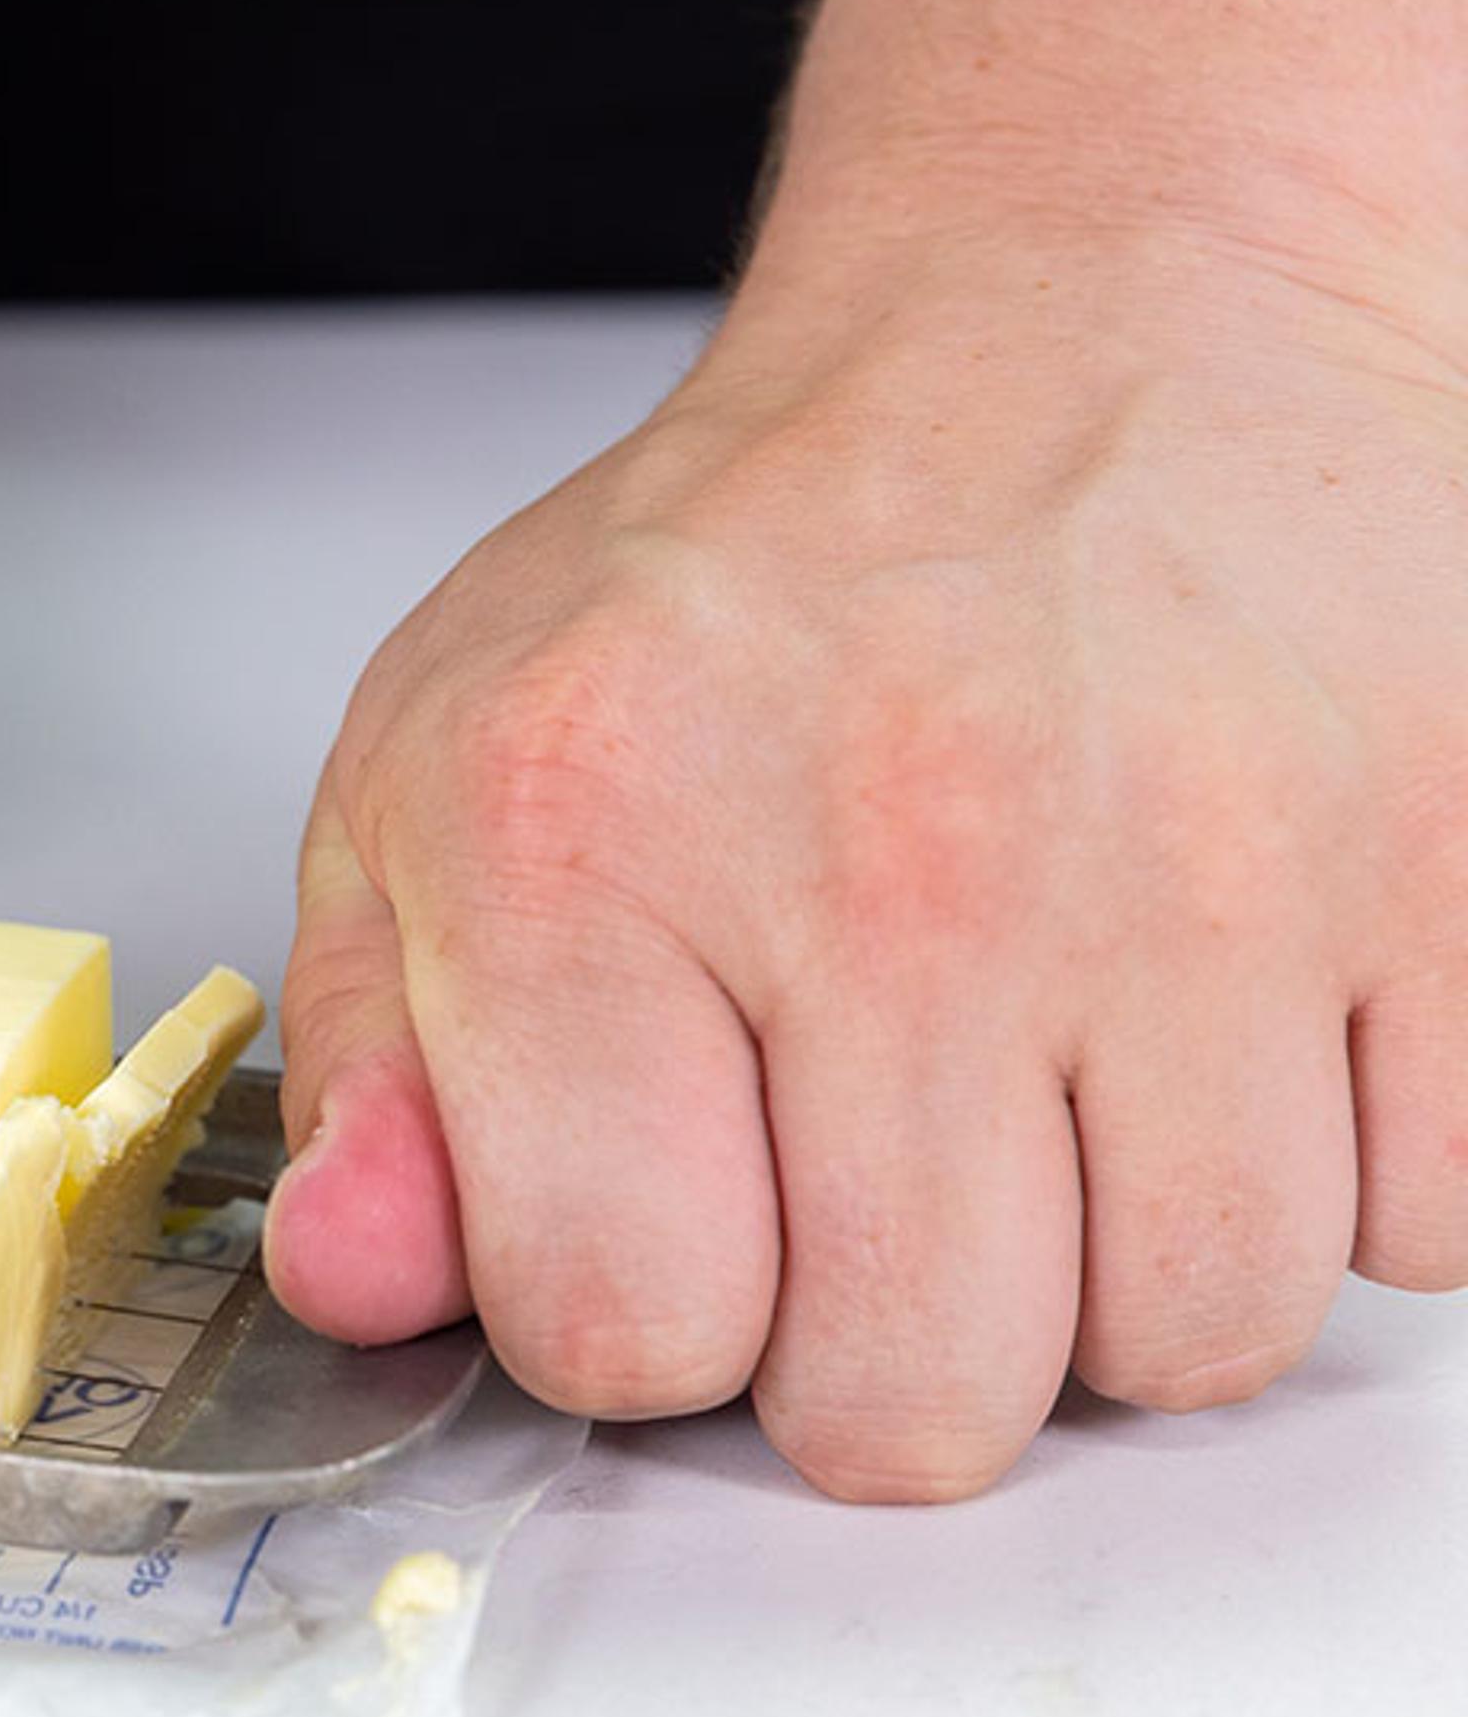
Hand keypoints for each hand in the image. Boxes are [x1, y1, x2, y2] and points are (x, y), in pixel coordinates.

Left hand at [263, 219, 1467, 1497]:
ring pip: (1189, 1340)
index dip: (647, 1320)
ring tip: (1055, 1078)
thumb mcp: (447, 764)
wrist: (1099, 309)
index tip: (674, 1217)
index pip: (624, 1328)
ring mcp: (1197, 872)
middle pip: (913, 1407)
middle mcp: (898, 859)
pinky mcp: (1442, 872)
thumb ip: (379, 1058)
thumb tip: (358, 1278)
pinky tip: (1222, 1021)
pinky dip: (1334, 1170)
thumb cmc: (762, 566)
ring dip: (1120, 1271)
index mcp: (597, 840)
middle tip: (877, 1173)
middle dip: (884, 1344)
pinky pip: (1416, 1227)